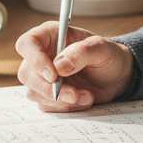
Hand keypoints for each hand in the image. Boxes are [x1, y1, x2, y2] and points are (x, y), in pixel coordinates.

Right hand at [14, 21, 135, 111]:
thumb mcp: (102, 48)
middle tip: (75, 94)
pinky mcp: (46, 95)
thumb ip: (81, 52)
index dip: (35, 60)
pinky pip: (46, 106)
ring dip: (62, 100)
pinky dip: (65, 107)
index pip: (28, 44)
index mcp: (50, 35)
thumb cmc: (107, 56)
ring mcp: (41, 77)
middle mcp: (41, 55)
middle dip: (50, 89)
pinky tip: (82, 100)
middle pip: (27, 74)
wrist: (115, 77)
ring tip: (87, 95)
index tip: (53, 76)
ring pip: (35, 93)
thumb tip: (59, 66)